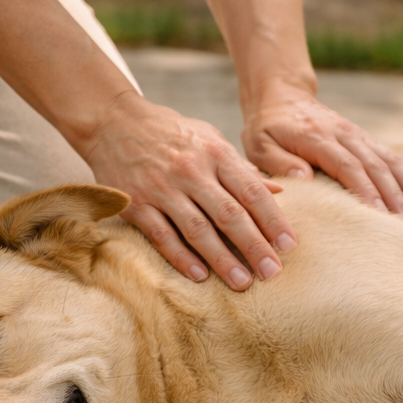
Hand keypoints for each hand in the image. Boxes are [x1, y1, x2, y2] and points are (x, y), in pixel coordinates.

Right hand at [83, 92, 296, 290]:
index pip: (252, 191)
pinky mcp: (135, 203)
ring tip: (242, 283)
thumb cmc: (171, 133)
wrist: (113, 120)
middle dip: (254, 246)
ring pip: (198, 230)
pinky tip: (200, 275)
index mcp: (215, 153)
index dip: (273, 220)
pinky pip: (162, 235)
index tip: (289, 246)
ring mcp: (161, 188)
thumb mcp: (211, 139)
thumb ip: (242, 169)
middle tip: (272, 272)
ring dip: (222, 259)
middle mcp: (191, 171)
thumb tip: (279, 191)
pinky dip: (181, 257)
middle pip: (229, 215)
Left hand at [243, 84, 402, 220]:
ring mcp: (356, 135)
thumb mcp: (259, 144)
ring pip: (389, 160)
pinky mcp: (363, 138)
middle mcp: (343, 134)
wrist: (282, 94)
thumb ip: (279, 162)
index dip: (365, 191)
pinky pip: (391, 154)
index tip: (379, 215)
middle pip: (375, 166)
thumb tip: (305, 179)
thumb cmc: (267, 127)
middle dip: (395, 196)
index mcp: (317, 138)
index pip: (347, 166)